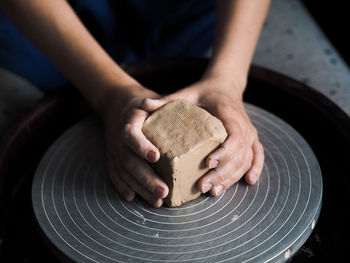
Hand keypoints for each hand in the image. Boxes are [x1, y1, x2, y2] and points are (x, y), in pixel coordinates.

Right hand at [102, 86, 168, 207]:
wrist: (118, 108)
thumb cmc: (140, 107)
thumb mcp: (147, 100)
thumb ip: (155, 102)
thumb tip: (153, 102)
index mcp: (128, 123)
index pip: (131, 136)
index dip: (141, 146)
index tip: (156, 157)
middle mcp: (118, 140)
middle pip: (130, 161)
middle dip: (147, 178)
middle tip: (164, 191)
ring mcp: (114, 151)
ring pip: (125, 173)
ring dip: (140, 188)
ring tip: (157, 201)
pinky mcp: (112, 159)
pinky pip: (115, 175)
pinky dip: (122, 187)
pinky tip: (133, 198)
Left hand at [141, 76, 263, 195]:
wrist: (225, 86)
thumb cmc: (204, 92)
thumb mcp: (187, 94)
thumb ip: (168, 101)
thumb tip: (143, 105)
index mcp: (229, 114)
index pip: (233, 136)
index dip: (224, 152)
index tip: (208, 163)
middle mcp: (244, 126)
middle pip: (239, 155)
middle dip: (221, 173)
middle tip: (202, 187)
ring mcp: (250, 133)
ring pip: (246, 160)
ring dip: (232, 177)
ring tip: (213, 191)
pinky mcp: (252, 139)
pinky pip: (257, 156)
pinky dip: (255, 168)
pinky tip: (249, 182)